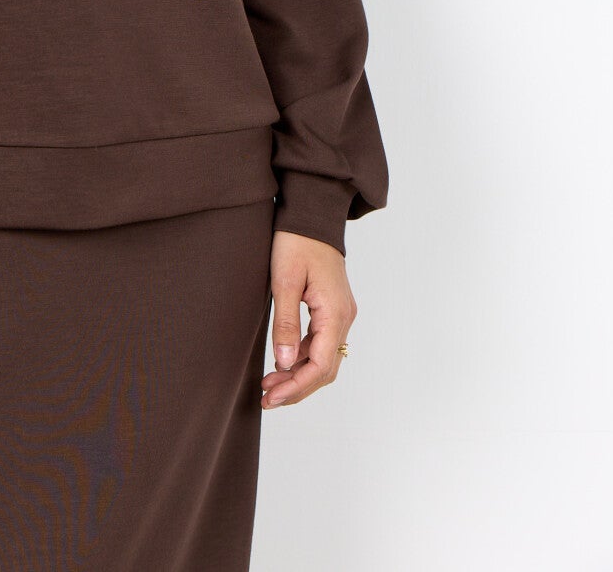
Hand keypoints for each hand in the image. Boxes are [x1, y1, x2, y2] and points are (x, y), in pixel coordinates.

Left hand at [260, 230, 356, 409]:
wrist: (311, 213)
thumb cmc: (296, 242)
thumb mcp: (284, 282)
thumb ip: (285, 323)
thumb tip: (283, 363)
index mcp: (335, 313)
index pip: (320, 365)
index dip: (296, 386)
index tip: (272, 398)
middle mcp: (344, 317)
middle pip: (325, 368)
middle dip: (297, 387)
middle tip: (268, 399)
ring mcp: (340, 313)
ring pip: (323, 358)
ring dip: (298, 374)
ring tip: (269, 386)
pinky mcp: (332, 308)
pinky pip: (321, 343)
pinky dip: (301, 357)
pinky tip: (282, 362)